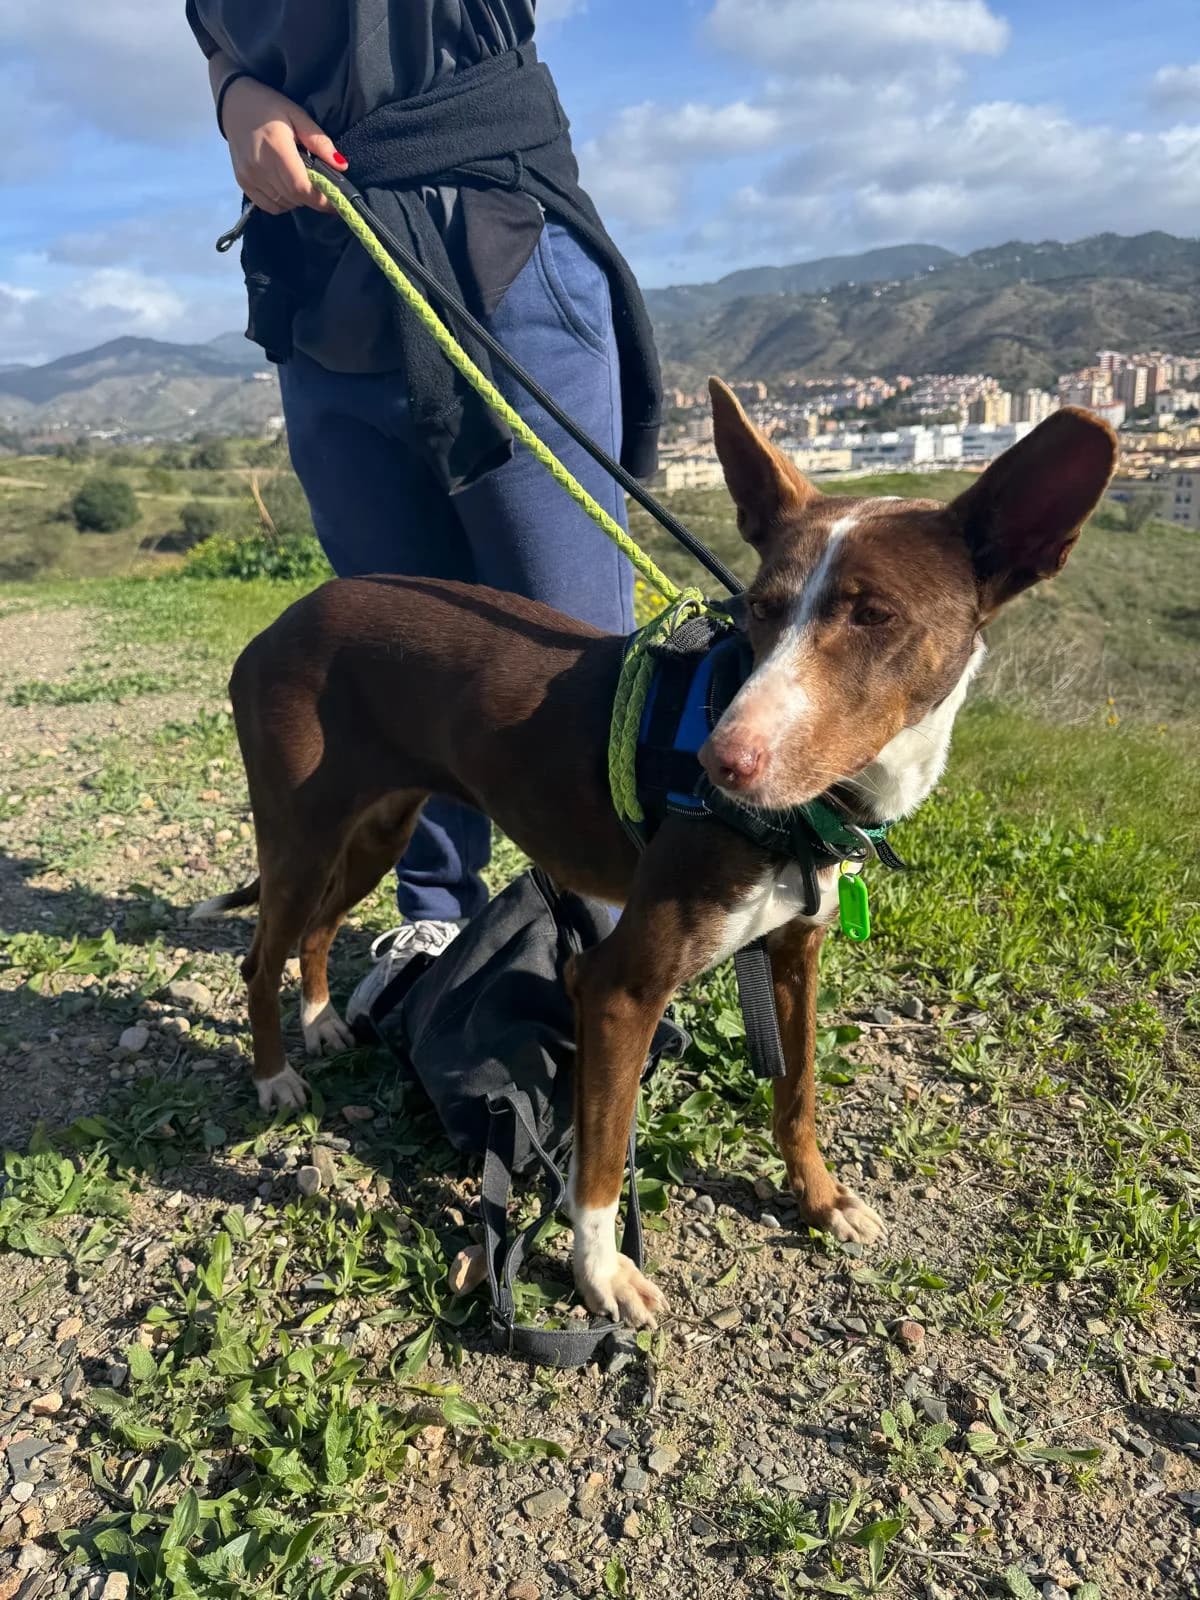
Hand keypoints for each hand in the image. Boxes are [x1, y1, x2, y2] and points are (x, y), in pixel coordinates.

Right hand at [221, 75, 346, 214]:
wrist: (234, 103)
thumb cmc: (269, 107)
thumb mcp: (298, 115)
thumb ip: (319, 141)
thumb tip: (341, 165)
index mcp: (276, 148)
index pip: (301, 187)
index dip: (321, 200)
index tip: (337, 202)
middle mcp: (259, 166)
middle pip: (295, 198)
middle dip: (314, 198)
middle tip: (323, 187)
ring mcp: (249, 177)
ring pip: (284, 204)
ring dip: (299, 199)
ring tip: (301, 179)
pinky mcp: (243, 183)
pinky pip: (270, 206)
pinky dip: (283, 202)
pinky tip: (286, 186)